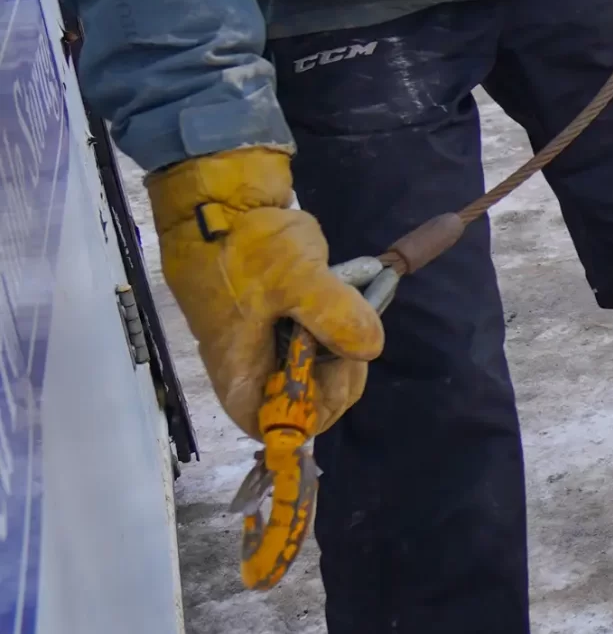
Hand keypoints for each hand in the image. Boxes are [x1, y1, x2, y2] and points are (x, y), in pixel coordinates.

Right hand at [145, 146, 384, 436]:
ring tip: (334, 291)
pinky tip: (332, 287)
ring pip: (322, 364)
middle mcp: (254, 377)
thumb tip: (371, 348)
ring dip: (339, 331)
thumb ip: (332, 315)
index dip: (328, 396)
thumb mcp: (295, 278)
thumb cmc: (247, 248)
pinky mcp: (280, 327)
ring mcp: (267, 351)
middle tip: (344, 311)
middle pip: (316, 395)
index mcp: (244, 385)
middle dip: (341, 357)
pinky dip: (334, 316)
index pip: (295, 427)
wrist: (221, 207)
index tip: (342, 353)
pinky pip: (319, 337)